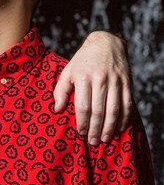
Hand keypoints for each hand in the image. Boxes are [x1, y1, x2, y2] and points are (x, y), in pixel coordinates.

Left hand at [53, 30, 131, 144]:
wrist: (105, 43)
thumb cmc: (82, 61)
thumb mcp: (67, 72)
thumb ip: (60, 91)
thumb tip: (56, 109)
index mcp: (83, 78)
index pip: (83, 105)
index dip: (82, 121)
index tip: (80, 133)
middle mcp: (100, 79)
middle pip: (99, 110)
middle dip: (95, 128)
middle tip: (93, 142)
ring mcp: (116, 80)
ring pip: (114, 109)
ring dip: (109, 126)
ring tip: (105, 139)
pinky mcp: (127, 82)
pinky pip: (127, 103)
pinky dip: (124, 117)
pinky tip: (120, 128)